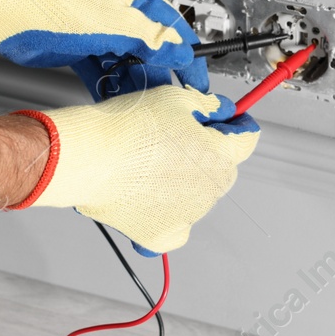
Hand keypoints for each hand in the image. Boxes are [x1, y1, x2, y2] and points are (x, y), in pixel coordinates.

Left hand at [0, 0, 207, 98]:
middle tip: (168, 100)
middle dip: (157, 74)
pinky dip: (109, 84)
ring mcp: (95, 27)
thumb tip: (179, 52)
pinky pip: (103, 70)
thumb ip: (152, 40)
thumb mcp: (115, 23)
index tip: (199, 79)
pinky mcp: (78, 46)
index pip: (171, 26)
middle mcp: (115, 8)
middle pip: (149, 47)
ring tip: (140, 103)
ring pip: (126, 61)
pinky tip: (115, 100)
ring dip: (132, 82)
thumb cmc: (52, 1)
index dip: (187, 55)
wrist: (4, 7)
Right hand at [14, 86, 258, 253]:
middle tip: (173, 140)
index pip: (246, 140)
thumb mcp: (176, 99)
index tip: (225, 121)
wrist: (88, 158)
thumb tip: (220, 111)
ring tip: (149, 165)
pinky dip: (166, 214)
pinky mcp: (161, 236)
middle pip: (222, 169)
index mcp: (221, 157)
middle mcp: (211, 192)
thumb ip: (208, 107)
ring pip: (197, 197)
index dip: (235, 126)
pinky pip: (175, 227)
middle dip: (207, 154)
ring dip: (184, 182)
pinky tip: (148, 197)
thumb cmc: (127, 127)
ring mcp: (188, 217)